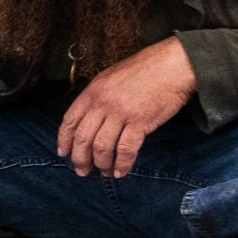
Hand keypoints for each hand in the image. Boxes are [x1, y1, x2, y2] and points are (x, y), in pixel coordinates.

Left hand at [57, 37, 196, 178]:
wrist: (174, 64)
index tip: (63, 153)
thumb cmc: (145, 69)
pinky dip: (122, 164)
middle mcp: (103, 103)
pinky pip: (126, 149)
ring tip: (103, 172)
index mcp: (93, 91)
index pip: (70, 120)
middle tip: (82, 171)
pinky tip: (120, 172)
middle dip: (80, 158)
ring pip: (101, 147)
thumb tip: (89, 119)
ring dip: (100, 164)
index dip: (64, 140)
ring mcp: (121, 113)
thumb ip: (98, 96)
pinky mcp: (141, 122)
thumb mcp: (111, 76)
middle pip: (83, 137)